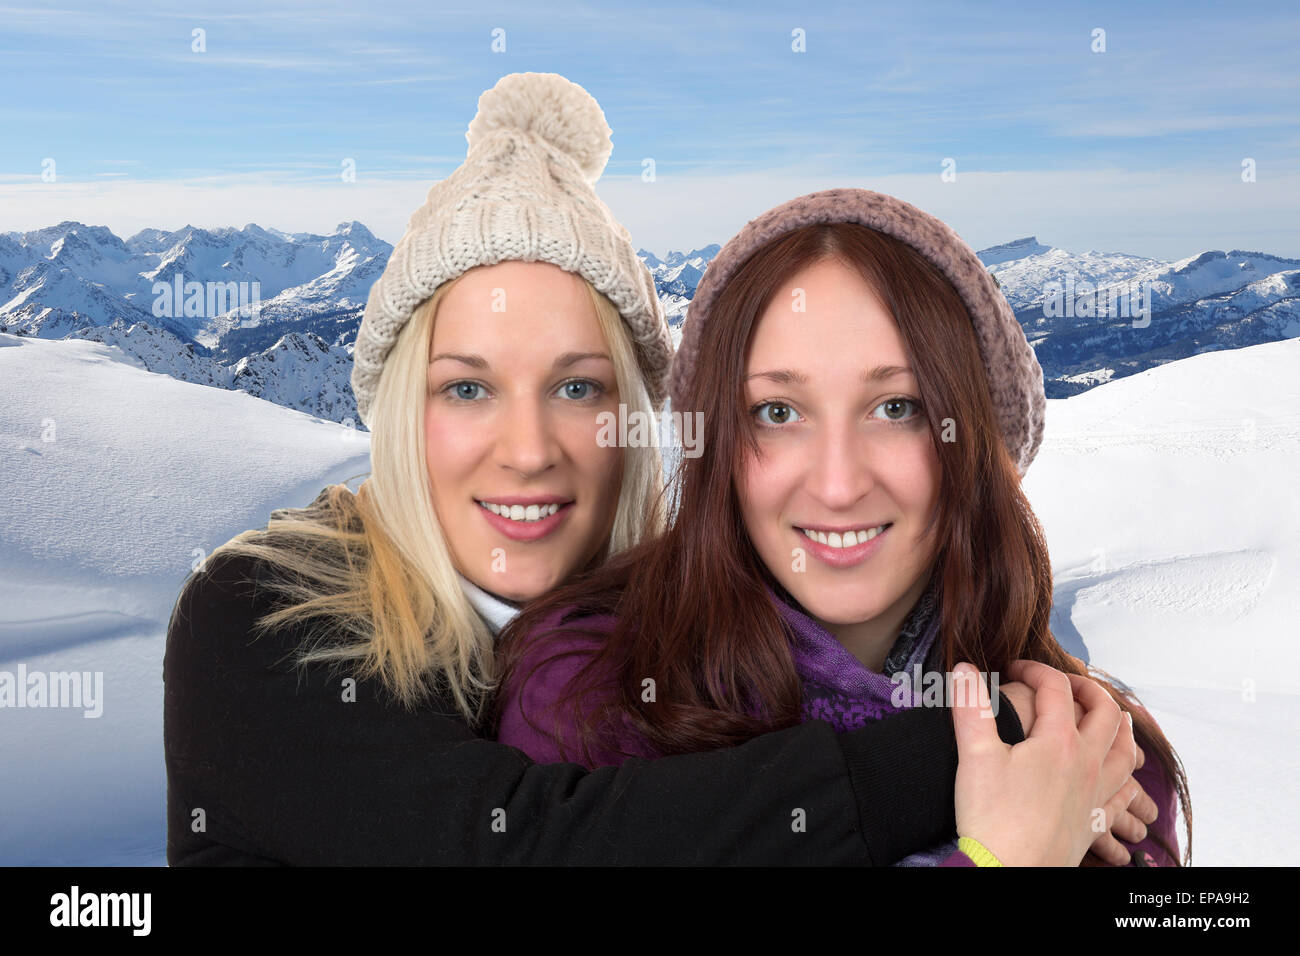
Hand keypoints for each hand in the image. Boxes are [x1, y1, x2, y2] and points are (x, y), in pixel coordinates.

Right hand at [952, 659, 1127, 865]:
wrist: (1008, 872)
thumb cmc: (991, 816)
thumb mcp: (974, 755)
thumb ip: (971, 705)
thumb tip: (964, 668)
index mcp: (1059, 742)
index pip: (1056, 688)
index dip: (1036, 670)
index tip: (1015, 669)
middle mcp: (1087, 764)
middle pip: (1107, 713)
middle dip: (1089, 689)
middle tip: (1067, 684)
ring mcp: (1096, 794)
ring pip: (1126, 752)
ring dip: (1120, 727)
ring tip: (1109, 717)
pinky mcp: (1095, 821)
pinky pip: (1124, 794)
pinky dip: (1127, 777)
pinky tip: (1119, 777)